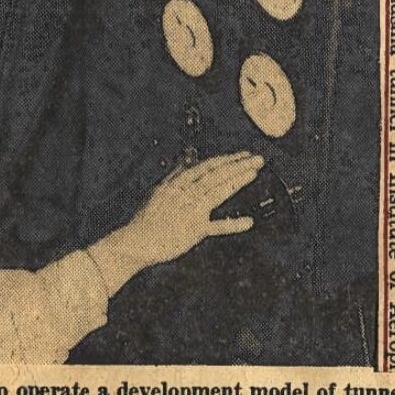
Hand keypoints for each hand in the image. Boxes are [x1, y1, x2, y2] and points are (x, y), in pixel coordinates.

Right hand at [124, 151, 262, 266]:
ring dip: (237, 181)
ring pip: (217, 191)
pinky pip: (216, 227)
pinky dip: (232, 225)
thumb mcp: (159, 190)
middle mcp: (186, 193)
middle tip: (257, 158)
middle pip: (216, 175)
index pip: (207, 166)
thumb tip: (186, 159)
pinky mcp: (194, 230)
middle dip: (238, 165)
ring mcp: (191, 210)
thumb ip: (175, 174)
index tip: (243, 154)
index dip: (227, 159)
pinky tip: (249, 222)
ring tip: (254, 172)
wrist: (137, 240)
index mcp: (178, 183)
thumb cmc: (147, 216)